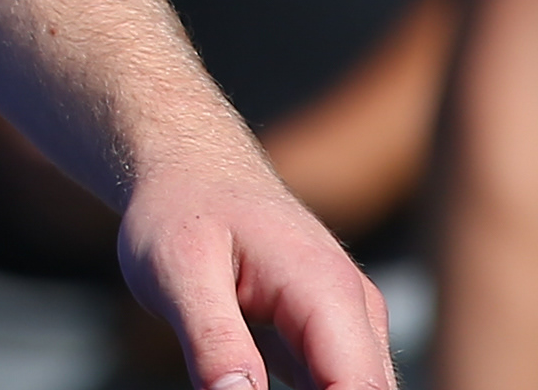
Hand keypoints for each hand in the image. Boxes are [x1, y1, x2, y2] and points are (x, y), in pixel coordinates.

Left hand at [116, 149, 390, 389]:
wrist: (188, 169)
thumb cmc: (180, 209)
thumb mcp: (177, 272)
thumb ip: (214, 342)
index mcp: (326, 291)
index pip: (359, 388)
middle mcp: (355, 311)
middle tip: (237, 381)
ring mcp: (348, 325)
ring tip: (237, 372)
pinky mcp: (327, 339)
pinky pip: (333, 388)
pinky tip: (248, 381)